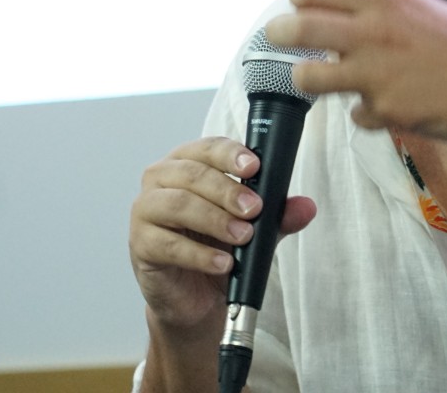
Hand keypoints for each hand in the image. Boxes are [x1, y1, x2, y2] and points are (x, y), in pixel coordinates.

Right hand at [129, 136, 317, 334]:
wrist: (196, 298)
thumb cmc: (218, 248)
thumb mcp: (255, 230)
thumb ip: (277, 216)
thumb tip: (306, 207)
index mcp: (187, 163)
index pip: (207, 147)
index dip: (230, 154)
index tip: (254, 167)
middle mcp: (161, 179)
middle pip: (191, 174)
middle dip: (227, 190)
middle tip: (255, 210)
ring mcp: (146, 211)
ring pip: (177, 204)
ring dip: (215, 220)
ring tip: (242, 237)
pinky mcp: (141, 244)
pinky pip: (167, 244)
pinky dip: (199, 254)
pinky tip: (222, 264)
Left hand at [263, 0, 446, 141]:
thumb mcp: (424, 9)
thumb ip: (382, 8)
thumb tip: (341, 10)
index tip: (300, 5)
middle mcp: (374, 32)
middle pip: (297, 28)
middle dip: (278, 34)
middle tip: (276, 38)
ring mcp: (376, 74)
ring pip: (308, 77)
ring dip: (308, 80)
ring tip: (316, 81)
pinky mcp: (385, 112)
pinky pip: (356, 114)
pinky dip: (367, 113)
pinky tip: (389, 107)